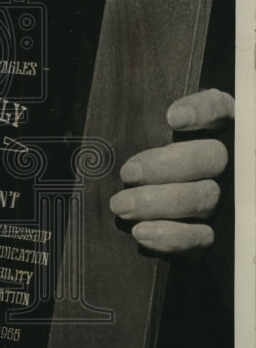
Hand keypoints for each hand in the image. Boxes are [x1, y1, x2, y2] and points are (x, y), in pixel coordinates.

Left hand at [109, 89, 232, 253]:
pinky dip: (170, 236)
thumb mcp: (139, 146)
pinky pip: (201, 237)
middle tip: (128, 172)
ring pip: (204, 198)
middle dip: (167, 166)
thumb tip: (142, 127)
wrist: (138, 215)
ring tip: (122, 205)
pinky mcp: (213, 235)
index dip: (203, 111)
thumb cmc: (136, 174)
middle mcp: (225, 163)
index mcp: (210, 131)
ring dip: (158, 202)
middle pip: (213, 157)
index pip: (220, 110)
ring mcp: (223, 200)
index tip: (174, 119)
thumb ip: (143, 132)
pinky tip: (141, 231)